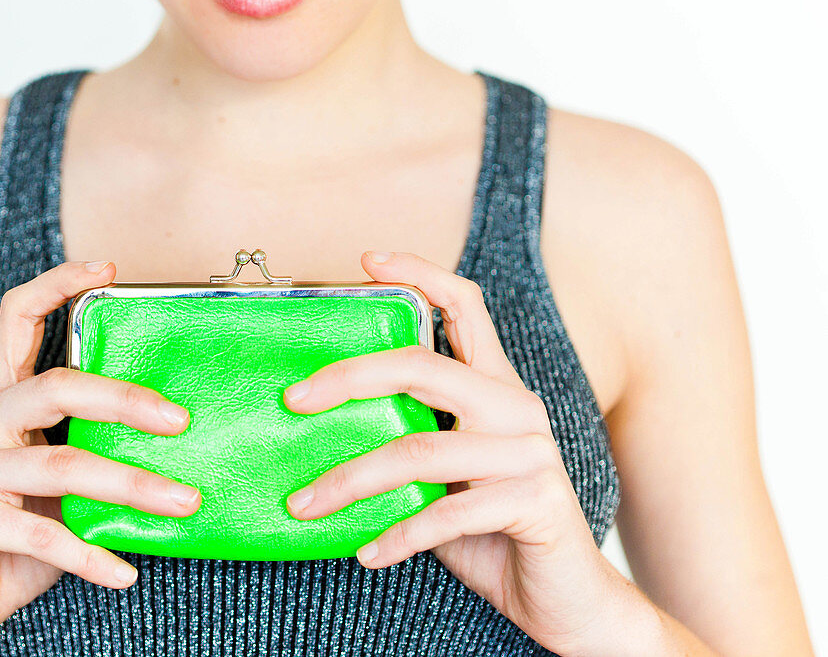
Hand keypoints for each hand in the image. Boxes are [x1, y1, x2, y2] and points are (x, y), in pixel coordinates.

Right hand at [0, 261, 201, 655]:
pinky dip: (91, 555)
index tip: (106, 268)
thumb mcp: (56, 484)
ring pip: (61, 463)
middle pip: (54, 387)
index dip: (56, 285)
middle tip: (181, 421)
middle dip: (125, 399)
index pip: (16, 320)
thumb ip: (90, 447)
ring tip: (183, 502)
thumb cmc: (13, 537)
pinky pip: (42, 533)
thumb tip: (175, 427)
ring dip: (130, 485)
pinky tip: (124, 571)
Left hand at [281, 251, 637, 655]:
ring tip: (305, 504)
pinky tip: (367, 552)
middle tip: (294, 400)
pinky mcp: (534, 502)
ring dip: (350, 481)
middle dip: (349, 378)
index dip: (420, 273)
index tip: (368, 261)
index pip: (466, 306)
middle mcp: (516, 407)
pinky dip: (396, 536)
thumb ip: (411, 438)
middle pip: (424, 367)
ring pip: (420, 450)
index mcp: (496, 387)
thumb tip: (325, 428)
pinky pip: (445, 515)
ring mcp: (529, 453)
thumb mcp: (447, 475)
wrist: (566, 598)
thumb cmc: (494, 530)